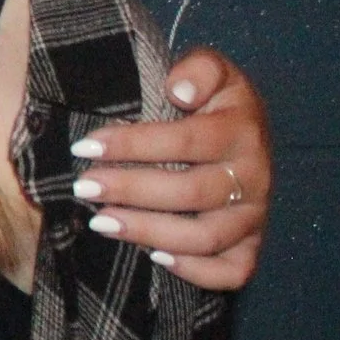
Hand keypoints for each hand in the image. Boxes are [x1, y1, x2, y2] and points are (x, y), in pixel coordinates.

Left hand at [69, 47, 270, 290]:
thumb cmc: (213, 100)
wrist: (245, 130)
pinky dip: (195, 271)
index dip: (133, 145)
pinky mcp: (252, 245)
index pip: (186, 141)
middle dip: (130, 191)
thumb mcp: (211, 69)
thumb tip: (180, 90)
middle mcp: (255, 177)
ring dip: (149, 232)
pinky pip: (232, 271)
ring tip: (101, 222)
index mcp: (242, 131)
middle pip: (191, 193)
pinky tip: (154, 257)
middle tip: (84, 188)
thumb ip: (199, 68)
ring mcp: (255, 215)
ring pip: (205, 237)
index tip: (85, 147)